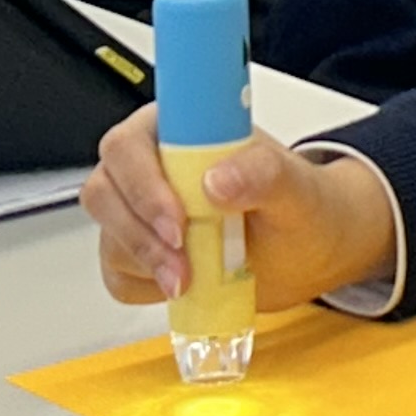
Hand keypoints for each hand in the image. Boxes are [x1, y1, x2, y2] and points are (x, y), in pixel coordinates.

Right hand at [81, 108, 396, 308]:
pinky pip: (120, 274)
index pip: (129, 145)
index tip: (178, 222)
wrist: (311, 250)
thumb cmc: (303, 208)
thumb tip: (217, 181)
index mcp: (179, 128)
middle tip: (184, 266)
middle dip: (140, 234)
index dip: (142, 183)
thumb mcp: (298, 189)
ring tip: (194, 280)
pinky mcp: (141, 252)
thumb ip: (266, 174)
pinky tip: (188, 285)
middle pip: (104, 191)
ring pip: (109, 236)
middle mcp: (150, 163)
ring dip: (146, 264)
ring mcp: (140, 210)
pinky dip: (147, 288)